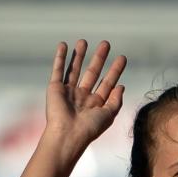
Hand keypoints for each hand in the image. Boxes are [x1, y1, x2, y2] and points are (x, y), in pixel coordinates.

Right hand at [44, 40, 126, 157]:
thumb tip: (121, 86)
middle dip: (99, 58)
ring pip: (75, 69)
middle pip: (93, 73)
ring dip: (79, 55)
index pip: (108, 83)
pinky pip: (58, 70)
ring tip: (84, 41)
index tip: (122, 57)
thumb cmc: (89, 129)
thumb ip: (116, 100)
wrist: (67, 135)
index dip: (115, 70)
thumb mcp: (108, 115)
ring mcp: (68, 92)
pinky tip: (64, 45)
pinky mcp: (55, 89)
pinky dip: (60, 57)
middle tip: (106, 43)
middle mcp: (82, 97)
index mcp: (95, 104)